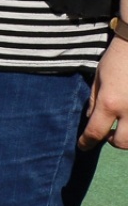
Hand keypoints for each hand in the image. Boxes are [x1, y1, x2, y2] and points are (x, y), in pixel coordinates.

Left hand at [79, 32, 127, 150]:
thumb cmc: (117, 59)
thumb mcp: (99, 79)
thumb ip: (94, 101)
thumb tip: (90, 119)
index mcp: (111, 103)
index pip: (95, 131)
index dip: (87, 142)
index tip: (83, 145)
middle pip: (122, 142)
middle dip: (112, 141)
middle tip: (106, 133)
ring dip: (127, 136)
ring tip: (121, 124)